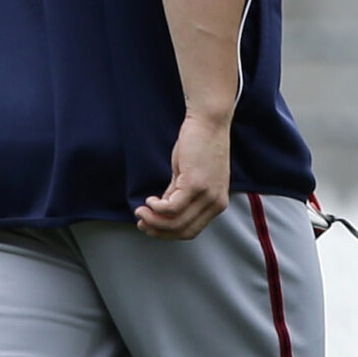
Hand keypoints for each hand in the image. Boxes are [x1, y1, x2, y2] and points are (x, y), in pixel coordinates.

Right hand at [137, 112, 231, 240]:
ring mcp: (207, 195)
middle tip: (141, 222)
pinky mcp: (195, 184)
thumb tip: (161, 210)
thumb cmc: (199, 146)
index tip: (150, 227)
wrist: (209, 123)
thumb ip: (178, 195)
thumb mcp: (189, 177)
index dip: (167, 233)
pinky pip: (172, 207)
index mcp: (217, 204)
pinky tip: (149, 200)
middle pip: (183, 231)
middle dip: (158, 230)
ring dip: (153, 220)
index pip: (191, 231)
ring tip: (141, 211)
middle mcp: (216, 203)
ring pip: (175, 222)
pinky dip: (156, 207)